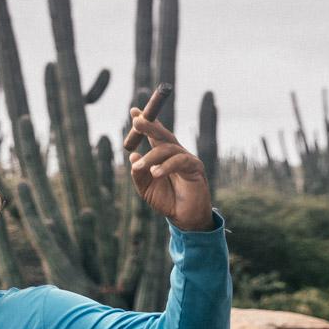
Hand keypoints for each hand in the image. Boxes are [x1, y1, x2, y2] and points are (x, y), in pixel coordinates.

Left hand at [127, 109, 212, 230]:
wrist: (184, 218)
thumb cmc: (166, 200)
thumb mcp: (145, 188)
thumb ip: (138, 173)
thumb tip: (132, 155)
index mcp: (162, 155)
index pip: (154, 135)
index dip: (146, 122)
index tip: (133, 111)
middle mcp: (175, 153)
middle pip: (163, 135)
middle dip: (149, 126)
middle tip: (136, 121)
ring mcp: (187, 159)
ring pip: (168, 149)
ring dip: (151, 157)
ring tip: (139, 168)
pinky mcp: (195, 168)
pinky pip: (180, 161)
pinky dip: (165, 166)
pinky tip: (155, 173)